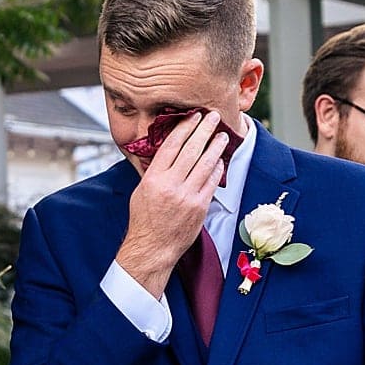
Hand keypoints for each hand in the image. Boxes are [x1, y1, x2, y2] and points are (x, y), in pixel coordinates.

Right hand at [117, 111, 228, 295]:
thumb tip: (169, 152)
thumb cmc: (144, 220)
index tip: (193, 117)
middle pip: (191, 150)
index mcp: (153, 178)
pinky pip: (212, 182)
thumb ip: (155, 171)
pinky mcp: (200, 206)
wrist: (152, 247)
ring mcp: (187, 196)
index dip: (184, 128)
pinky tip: (220, 160)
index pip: (171, 145)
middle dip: (204, 130)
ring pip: (205, 163)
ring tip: (222, 135)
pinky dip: (217, 169)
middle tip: (213, 117)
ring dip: (216, 147)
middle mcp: (170, 185)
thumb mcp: (141, 191)